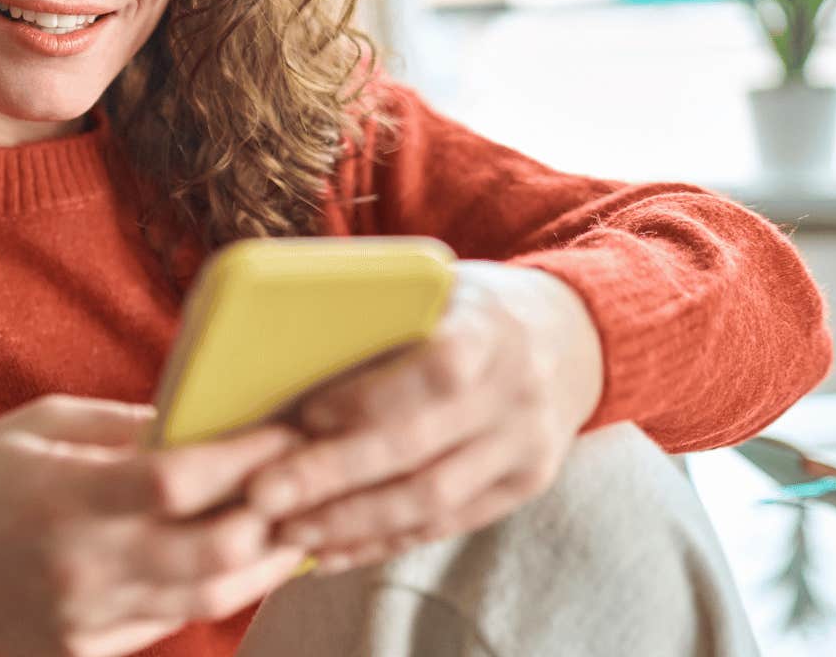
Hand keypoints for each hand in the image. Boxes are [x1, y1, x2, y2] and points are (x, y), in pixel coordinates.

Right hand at [0, 394, 315, 656]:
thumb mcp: (43, 425)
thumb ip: (126, 426)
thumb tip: (207, 422)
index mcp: (63, 496)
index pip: (178, 480)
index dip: (246, 455)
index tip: (287, 430)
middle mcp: (80, 565)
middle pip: (213, 552)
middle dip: (273, 516)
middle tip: (307, 482)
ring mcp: (85, 619)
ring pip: (207, 598)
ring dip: (262, 563)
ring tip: (292, 526)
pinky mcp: (86, 652)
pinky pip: (171, 622)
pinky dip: (211, 590)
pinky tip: (236, 561)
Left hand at [242, 260, 604, 574]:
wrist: (572, 336)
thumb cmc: (471, 304)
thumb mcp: (438, 285)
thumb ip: (380, 313)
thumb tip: (278, 346)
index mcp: (490, 329)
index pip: (435, 371)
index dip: (369, 398)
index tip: (306, 415)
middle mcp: (516, 394)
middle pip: (418, 449)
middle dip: (332, 476)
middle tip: (263, 494)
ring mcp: (525, 448)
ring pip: (430, 501)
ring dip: (350, 522)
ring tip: (285, 530)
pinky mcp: (522, 488)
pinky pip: (445, 526)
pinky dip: (382, 542)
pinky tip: (329, 550)